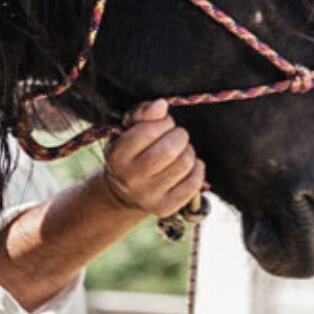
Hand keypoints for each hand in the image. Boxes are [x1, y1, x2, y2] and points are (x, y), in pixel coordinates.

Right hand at [102, 99, 205, 219]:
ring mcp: (147, 196)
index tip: (163, 124)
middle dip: (179, 136)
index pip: (149, 131)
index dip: (163, 122)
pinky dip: (197, 169)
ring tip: (180, 152)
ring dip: (188, 152)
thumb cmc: (130, 152)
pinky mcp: (164, 207)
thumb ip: (142, 114)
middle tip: (176, 136)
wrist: (123, 192)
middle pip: (170, 150)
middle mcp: (129, 178)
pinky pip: (194, 183)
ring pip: (185, 164)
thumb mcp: (127, 131)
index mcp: (116, 156)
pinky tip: (187, 167)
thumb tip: (161, 105)